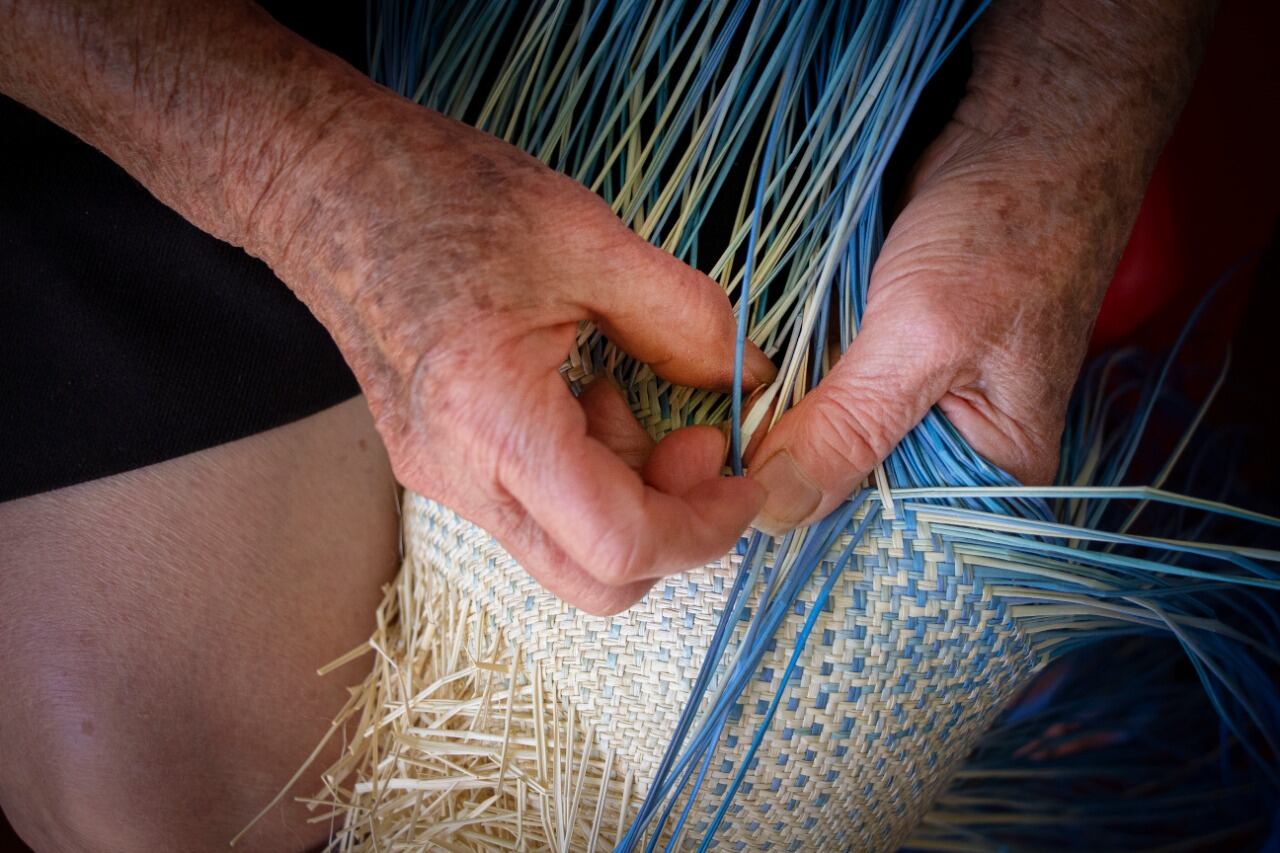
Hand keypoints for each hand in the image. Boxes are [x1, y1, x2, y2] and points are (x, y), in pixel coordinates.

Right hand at [264, 101, 772, 614]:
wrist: (328, 191)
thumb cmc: (441, 198)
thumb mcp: (588, 238)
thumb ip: (684, 318)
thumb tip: (746, 376)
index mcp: (492, 417)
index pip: (619, 544)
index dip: (706, 527)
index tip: (745, 477)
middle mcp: (457, 475)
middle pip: (594, 581)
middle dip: (673, 528)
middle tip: (699, 443)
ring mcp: (440, 480)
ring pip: (567, 550)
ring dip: (629, 494)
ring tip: (626, 392)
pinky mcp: (438, 467)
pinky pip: (535, 508)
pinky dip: (587, 474)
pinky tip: (585, 394)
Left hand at [745, 0, 1211, 534]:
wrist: (1018, 131)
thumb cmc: (1004, 232)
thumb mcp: (926, 336)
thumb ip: (853, 424)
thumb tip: (772, 505)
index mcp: (992, 475)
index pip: (891, 540)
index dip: (814, 533)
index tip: (734, 523)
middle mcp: (950, 451)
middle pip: (850, 496)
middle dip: (787, 479)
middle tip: (706, 476)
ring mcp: (910, 403)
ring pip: (826, 443)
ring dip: (777, 433)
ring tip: (710, 440)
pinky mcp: (878, 358)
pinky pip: (821, 395)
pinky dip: (786, 390)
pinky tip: (737, 396)